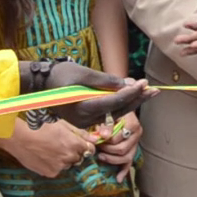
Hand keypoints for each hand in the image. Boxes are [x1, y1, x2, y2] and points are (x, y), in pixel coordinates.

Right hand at [0, 118, 94, 178]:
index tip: (82, 144)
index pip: (90, 149)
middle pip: (79, 157)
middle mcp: (69, 157)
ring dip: (64, 158)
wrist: (19, 137)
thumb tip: (94, 138)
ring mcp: (60, 167)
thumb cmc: (40, 126)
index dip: (86, 146)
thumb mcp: (62, 124)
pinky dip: (54, 164)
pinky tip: (45, 155)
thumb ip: (79, 132)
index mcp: (74, 144)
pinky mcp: (50, 173)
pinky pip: (57, 170)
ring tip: (51, 148)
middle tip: (62, 144)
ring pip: (68, 164)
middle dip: (74, 151)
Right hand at [43, 62, 157, 127]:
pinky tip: (131, 96)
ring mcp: (85, 122)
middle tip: (154, 90)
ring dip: (131, 102)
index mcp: (84, 108)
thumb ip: (106, 81)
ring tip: (147, 92)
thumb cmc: (60, 75)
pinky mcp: (85, 120)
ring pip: (114, 113)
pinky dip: (120, 105)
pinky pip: (107, 113)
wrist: (41, 84)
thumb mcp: (84, 73)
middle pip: (118, 110)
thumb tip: (127, 84)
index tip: (144, 83)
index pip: (114, 102)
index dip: (131, 93)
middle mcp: (86, 119)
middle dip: (137, 99)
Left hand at [93, 111, 141, 182]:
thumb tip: (104, 135)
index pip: (118, 138)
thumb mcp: (110, 114)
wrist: (121, 111)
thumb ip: (107, 124)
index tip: (97, 139)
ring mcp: (135, 143)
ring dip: (112, 160)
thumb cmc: (113, 112)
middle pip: (122, 149)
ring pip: (126, 158)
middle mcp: (136, 134)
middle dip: (107, 150)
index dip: (106, 141)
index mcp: (132, 124)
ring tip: (100, 157)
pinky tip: (118, 179)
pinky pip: (129, 163)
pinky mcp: (132, 150)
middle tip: (97, 148)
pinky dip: (123, 172)